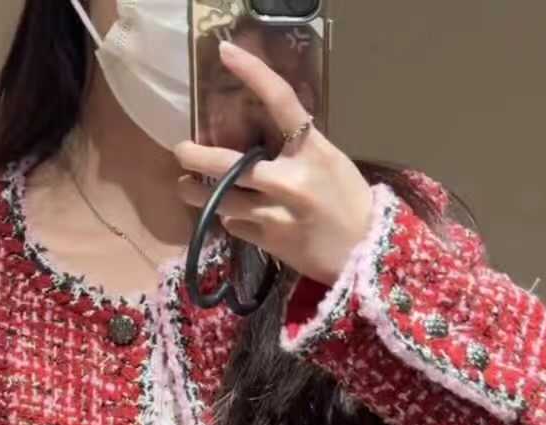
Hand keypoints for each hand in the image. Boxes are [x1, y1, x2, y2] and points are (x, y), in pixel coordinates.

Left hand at [174, 42, 373, 286]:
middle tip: (180, 151)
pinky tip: (230, 215)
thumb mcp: (329, 160)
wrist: (364, 251)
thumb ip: (295, 146)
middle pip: (230, 165)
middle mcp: (289, 180)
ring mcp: (275, 214)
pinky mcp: (268, 242)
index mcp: (311, 149)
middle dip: (197, 157)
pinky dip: (230, 219)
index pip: (280, 101)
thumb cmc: (348, 200)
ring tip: (184, 187)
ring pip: (222, 201)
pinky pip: (234, 226)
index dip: (253, 73)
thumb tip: (258, 134)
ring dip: (196, 195)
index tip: (226, 53)